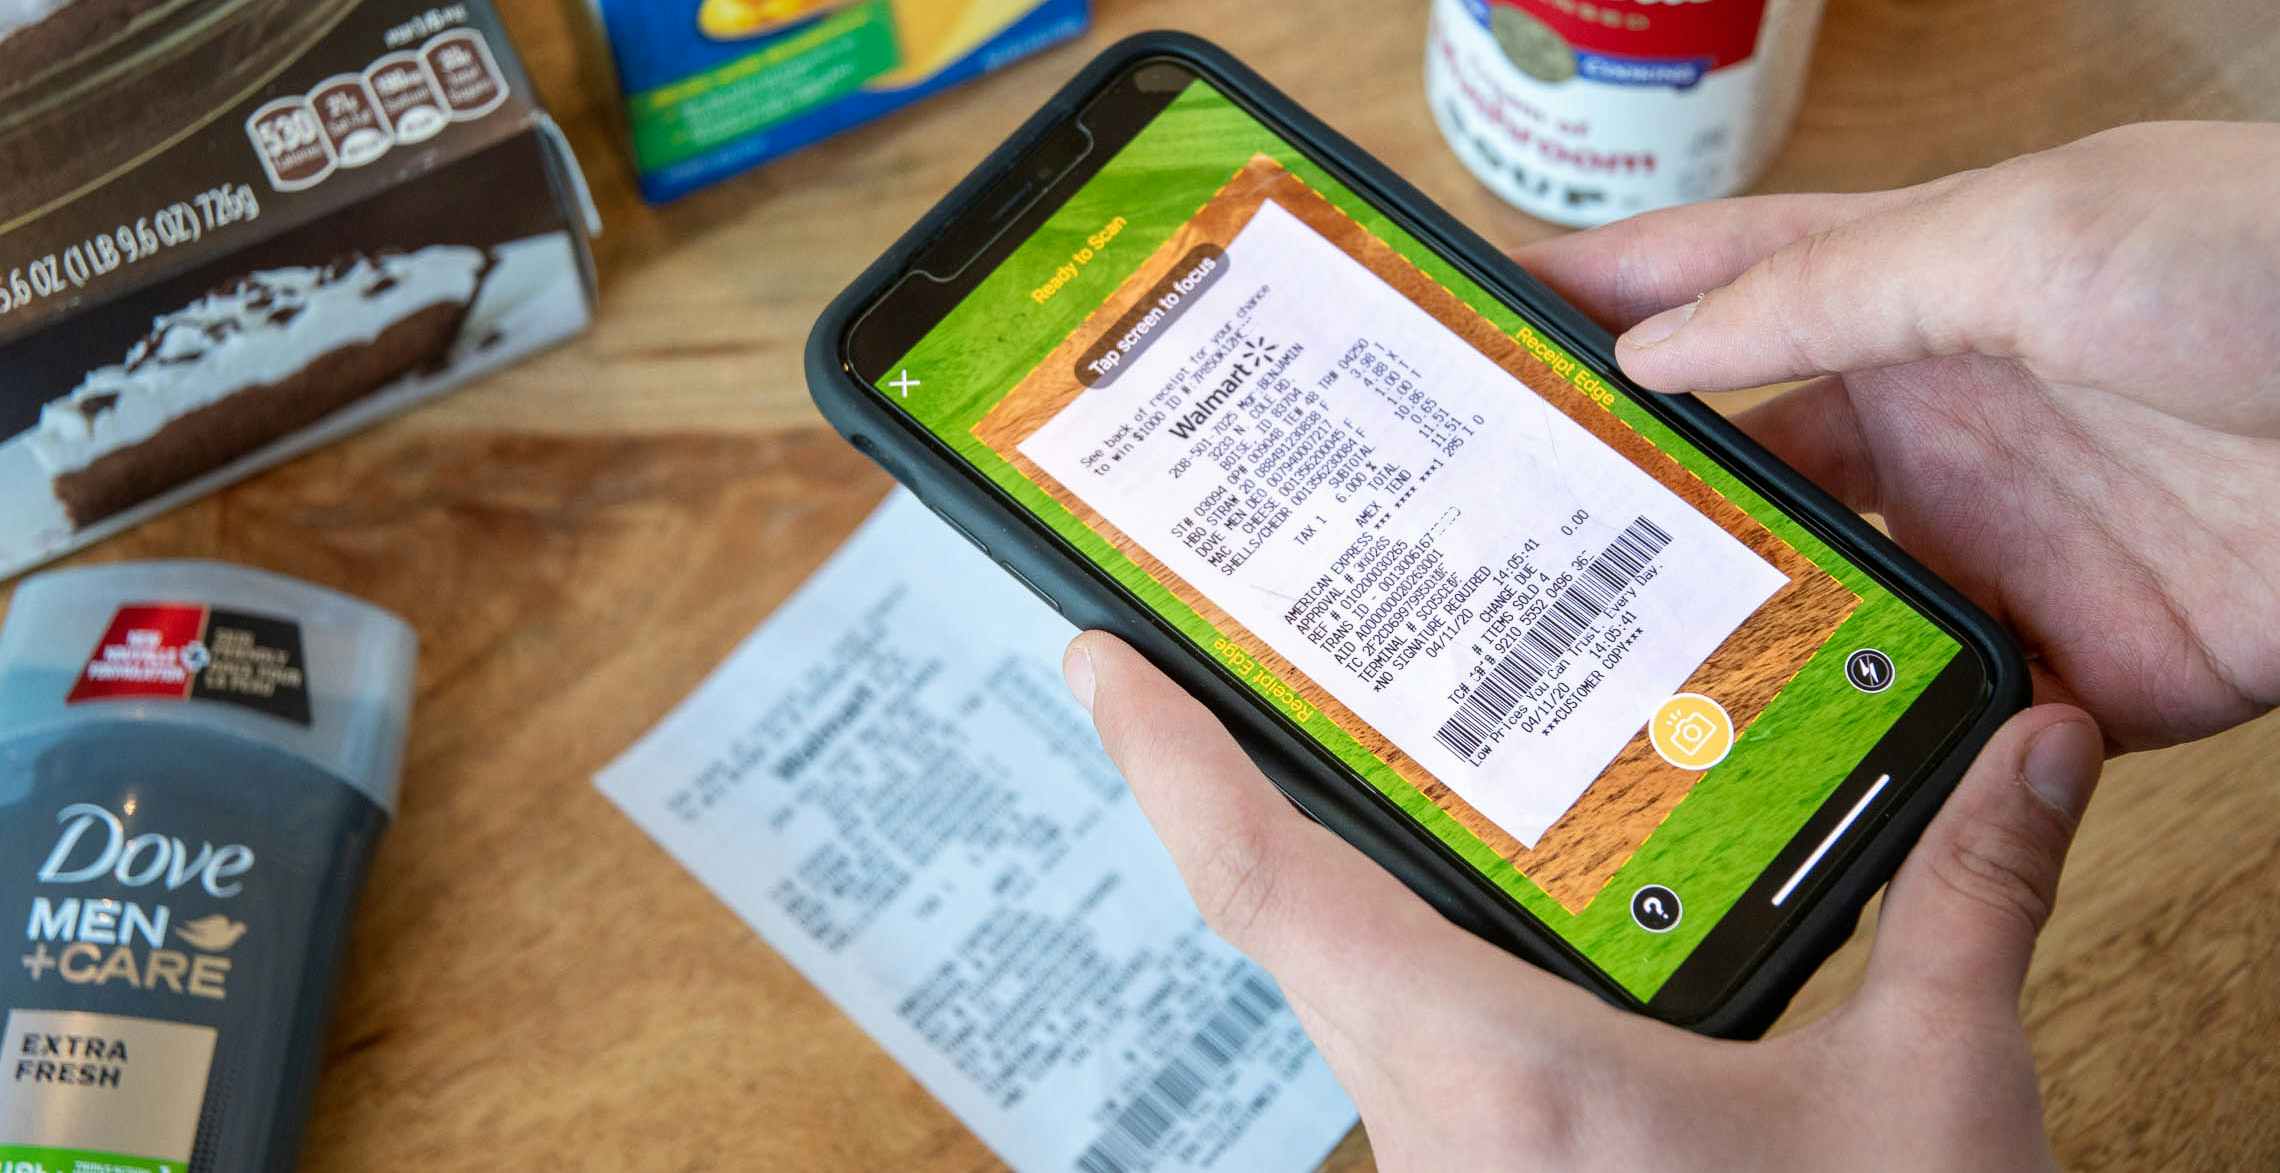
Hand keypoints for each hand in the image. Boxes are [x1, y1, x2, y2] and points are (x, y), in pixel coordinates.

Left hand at [1064, 633, 2104, 1170]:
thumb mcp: (1923, 1101)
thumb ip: (1963, 907)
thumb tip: (2027, 754)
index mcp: (1501, 1078)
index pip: (1273, 887)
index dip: (1171, 761)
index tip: (1098, 662)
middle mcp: (1439, 1126)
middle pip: (1283, 925)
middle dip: (1235, 791)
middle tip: (1212, 663)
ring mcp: (1448, 1168)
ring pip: (1337, 992)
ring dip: (1321, 874)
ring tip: (1333, 752)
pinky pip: (1401, 1051)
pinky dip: (1404, 954)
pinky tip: (1472, 911)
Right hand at [1517, 120, 2279, 750]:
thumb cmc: (2279, 273)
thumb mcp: (2029, 243)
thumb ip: (1833, 293)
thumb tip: (1662, 350)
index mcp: (1918, 291)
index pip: (1716, 289)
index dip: (1597, 304)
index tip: (1480, 335)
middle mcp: (1941, 419)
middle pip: (1741, 467)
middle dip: (1630, 499)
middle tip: (1507, 543)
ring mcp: (2001, 543)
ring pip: (1816, 603)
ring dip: (1731, 635)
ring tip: (1611, 673)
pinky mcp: (2073, 664)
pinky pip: (1936, 716)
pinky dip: (1864, 741)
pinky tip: (1782, 760)